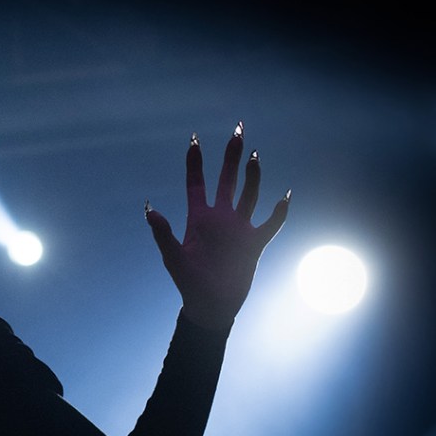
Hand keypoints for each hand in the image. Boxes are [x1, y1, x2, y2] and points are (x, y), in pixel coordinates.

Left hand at [146, 124, 288, 329]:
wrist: (210, 305)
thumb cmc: (188, 282)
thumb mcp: (173, 257)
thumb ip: (163, 233)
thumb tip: (149, 210)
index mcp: (198, 218)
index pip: (196, 183)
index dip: (196, 162)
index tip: (195, 139)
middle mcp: (220, 218)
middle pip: (227, 180)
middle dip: (231, 157)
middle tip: (238, 130)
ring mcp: (238, 229)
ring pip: (249, 195)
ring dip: (253, 176)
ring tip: (255, 155)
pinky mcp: (254, 244)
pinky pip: (270, 224)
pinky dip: (279, 212)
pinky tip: (286, 196)